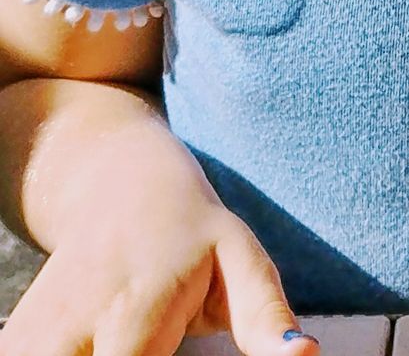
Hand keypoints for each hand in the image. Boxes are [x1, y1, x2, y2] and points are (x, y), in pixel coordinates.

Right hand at [0, 175, 310, 355]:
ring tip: (133, 342)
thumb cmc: (192, 231)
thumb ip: (266, 317)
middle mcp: (72, 327)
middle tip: (154, 351)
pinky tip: (93, 346)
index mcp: (134, 310)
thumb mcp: (240, 259)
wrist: (118, 185)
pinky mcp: (14, 340)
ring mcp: (32, 336)